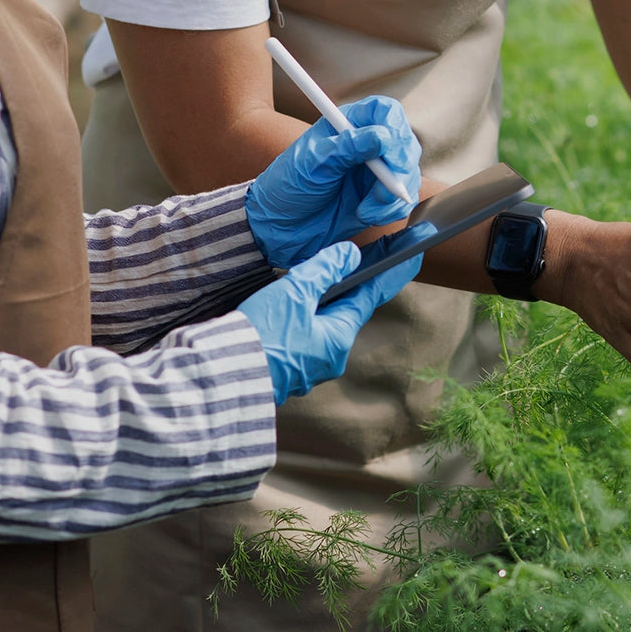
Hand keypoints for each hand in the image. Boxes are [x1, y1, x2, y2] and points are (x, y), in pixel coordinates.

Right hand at [238, 241, 422, 404]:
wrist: (221, 376)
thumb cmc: (260, 335)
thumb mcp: (294, 293)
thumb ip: (324, 270)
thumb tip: (350, 255)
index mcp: (338, 337)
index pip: (369, 297)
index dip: (388, 275)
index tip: (409, 259)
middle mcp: (330, 357)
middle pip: (343, 313)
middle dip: (344, 289)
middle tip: (351, 264)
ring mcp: (308, 368)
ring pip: (319, 328)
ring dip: (316, 306)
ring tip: (306, 285)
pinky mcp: (286, 372)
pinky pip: (300, 341)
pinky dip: (298, 322)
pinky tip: (284, 312)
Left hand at [246, 96, 421, 268]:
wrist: (279, 227)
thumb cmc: (288, 187)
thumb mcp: (313, 163)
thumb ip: (347, 147)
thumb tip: (382, 136)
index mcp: (347, 124)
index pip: (385, 112)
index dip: (395, 129)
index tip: (391, 155)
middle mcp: (366, 145)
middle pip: (405, 144)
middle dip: (400, 169)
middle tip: (388, 190)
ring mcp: (375, 172)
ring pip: (408, 175)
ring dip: (394, 196)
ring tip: (367, 210)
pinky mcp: (378, 198)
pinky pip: (401, 200)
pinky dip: (391, 210)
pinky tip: (367, 215)